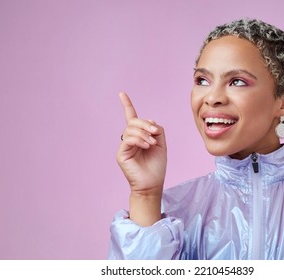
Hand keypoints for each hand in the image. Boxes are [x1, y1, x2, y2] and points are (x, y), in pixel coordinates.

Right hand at [116, 92, 166, 224]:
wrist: (153, 183)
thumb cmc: (157, 165)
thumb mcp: (161, 143)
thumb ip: (156, 129)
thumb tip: (149, 122)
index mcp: (139, 135)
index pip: (131, 117)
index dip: (127, 105)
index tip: (122, 94)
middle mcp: (129, 139)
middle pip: (133, 121)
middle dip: (145, 124)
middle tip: (156, 133)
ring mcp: (124, 146)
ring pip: (131, 129)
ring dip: (144, 133)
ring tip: (152, 143)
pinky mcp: (121, 154)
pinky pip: (128, 139)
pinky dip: (139, 140)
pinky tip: (147, 146)